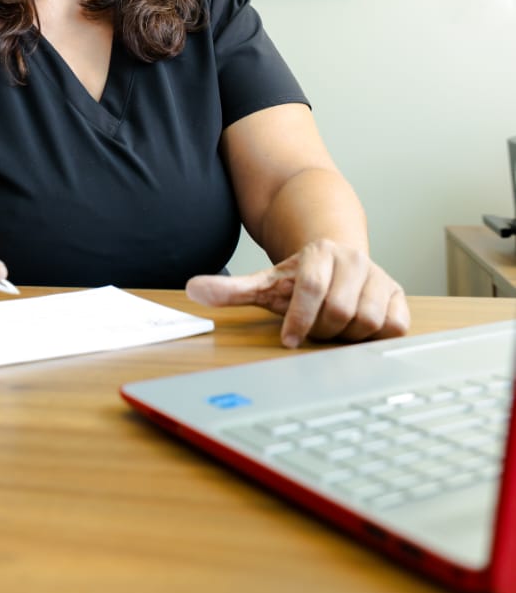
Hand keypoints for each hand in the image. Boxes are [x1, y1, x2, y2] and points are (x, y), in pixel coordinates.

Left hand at [186, 240, 409, 347]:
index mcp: (319, 253)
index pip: (310, 288)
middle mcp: (353, 260)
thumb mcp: (265, 282)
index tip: (287, 339)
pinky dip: (376, 336)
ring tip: (335, 326)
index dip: (298, 319)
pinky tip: (360, 329)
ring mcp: (379, 276)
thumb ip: (232, 289)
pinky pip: (394, 328)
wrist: (338, 258)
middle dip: (322, 329)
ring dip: (348, 335)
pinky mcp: (400, 295)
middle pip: (339, 311)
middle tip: (313, 328)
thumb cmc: (299, 278)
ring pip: (367, 321)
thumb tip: (193, 290)